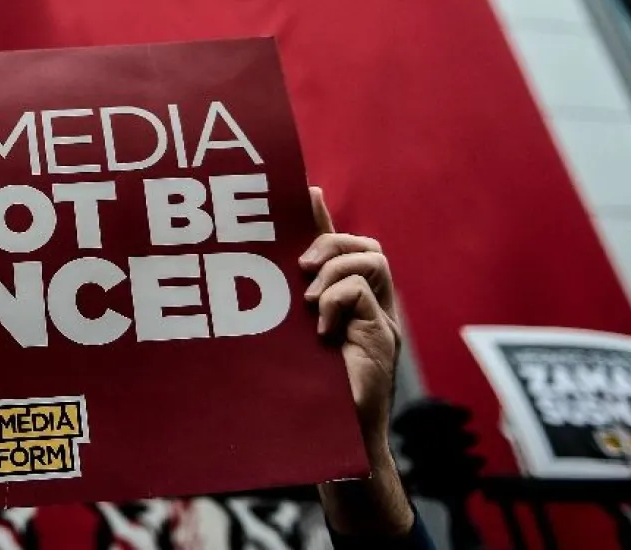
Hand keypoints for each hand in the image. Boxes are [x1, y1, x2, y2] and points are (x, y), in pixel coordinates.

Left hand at [301, 187, 412, 538]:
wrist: (327, 441)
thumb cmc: (297, 391)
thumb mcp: (280, 335)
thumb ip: (273, 301)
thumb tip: (246, 265)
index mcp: (340, 300)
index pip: (337, 245)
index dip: (321, 216)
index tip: (302, 190)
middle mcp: (365, 304)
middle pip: (365, 244)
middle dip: (331, 241)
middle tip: (299, 265)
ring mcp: (378, 320)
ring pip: (371, 259)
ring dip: (334, 269)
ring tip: (308, 300)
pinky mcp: (383, 338)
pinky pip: (363, 293)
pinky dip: (338, 301)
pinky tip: (320, 328)